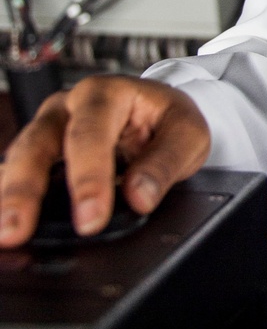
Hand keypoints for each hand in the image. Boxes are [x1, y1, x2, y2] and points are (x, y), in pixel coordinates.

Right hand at [0, 74, 210, 246]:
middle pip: (37, 144)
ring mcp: (48, 128)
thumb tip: (139, 197)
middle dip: (25, 189)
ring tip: (5, 234)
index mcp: (104, 94)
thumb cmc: (167, 118)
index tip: (90, 219)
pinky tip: (5, 222)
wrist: (158, 110)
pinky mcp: (40, 152)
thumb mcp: (187, 133)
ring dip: (9, 196)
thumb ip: (165, 164)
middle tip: (17, 230)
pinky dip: (9, 196)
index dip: (87, 178)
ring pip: (20, 158)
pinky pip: (17, 172)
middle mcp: (67, 107)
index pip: (89, 135)